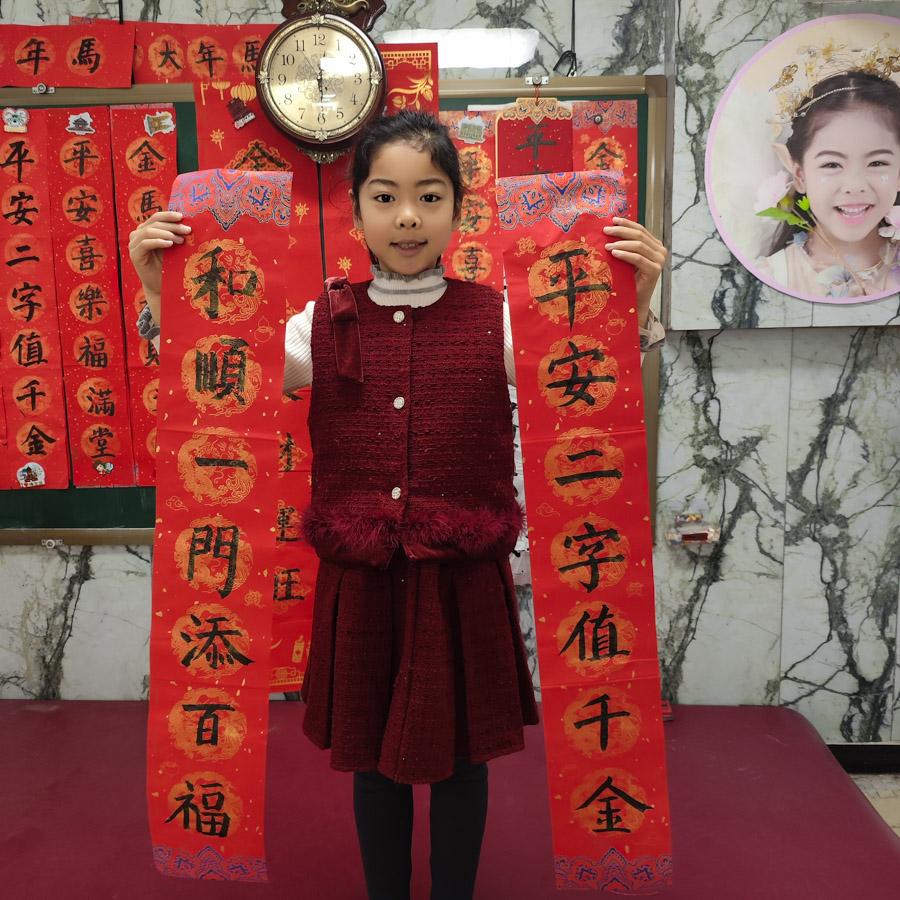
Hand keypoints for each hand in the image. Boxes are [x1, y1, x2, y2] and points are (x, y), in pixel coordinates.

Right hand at [127, 210, 190, 324]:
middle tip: (187, 230)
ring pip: (149, 231)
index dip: (169, 215)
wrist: (162, 286)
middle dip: (172, 225)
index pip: (156, 217)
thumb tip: (188, 224)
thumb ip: (174, 235)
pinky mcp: (134, 254)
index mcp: (146, 230)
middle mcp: (137, 234)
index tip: (183, 217)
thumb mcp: (173, 247)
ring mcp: (134, 244)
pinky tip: (170, 244)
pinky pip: (145, 243)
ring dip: (167, 233)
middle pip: (154, 223)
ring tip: (180, 240)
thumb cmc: (169, 266)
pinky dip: (158, 241)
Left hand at [603, 217, 665, 327]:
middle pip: (639, 235)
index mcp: (655, 245)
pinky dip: (625, 254)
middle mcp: (660, 250)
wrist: (635, 300)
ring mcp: (660, 260)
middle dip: (621, 231)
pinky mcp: (655, 270)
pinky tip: (614, 253)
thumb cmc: (630, 279)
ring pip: (639, 245)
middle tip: (605, 230)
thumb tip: (610, 228)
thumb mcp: (628, 258)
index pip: (640, 229)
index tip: (612, 220)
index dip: (626, 223)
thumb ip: (626, 244)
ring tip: (607, 245)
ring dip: (621, 243)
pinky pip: (638, 258)